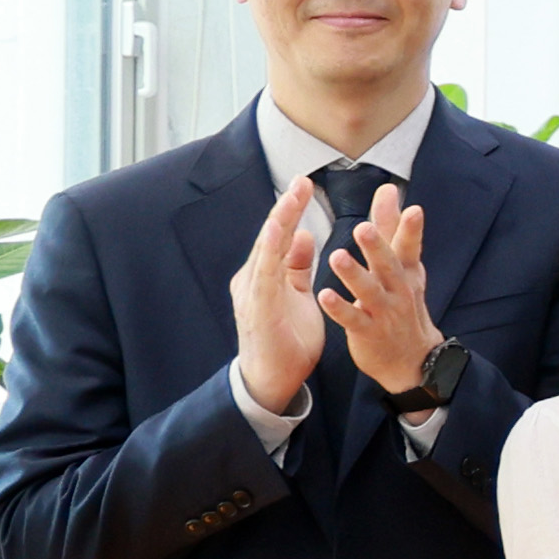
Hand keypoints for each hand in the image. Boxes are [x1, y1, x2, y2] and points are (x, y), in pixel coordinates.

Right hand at [227, 174, 328, 416]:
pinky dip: (270, 252)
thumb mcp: (298, 295)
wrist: (272, 378)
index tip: (305, 185)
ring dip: (279, 222)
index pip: (281, 236)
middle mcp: (255, 278)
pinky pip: (264, 275)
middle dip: (287, 208)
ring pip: (266, 250)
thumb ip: (297, 266)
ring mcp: (253, 292)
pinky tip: (278, 233)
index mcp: (266, 275)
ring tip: (292, 197)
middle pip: (272, 237)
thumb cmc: (285, 337)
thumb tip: (303, 235)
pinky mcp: (257, 308)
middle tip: (302, 180)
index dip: (292, 210)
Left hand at [317, 183, 442, 398]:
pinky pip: (353, 319)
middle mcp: (398, 289)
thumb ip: (391, 228)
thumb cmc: (402, 303)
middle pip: (388, 265)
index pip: (408, 246)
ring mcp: (384, 312)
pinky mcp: (369, 332)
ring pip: (368, 291)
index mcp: (405, 271)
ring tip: (336, 256)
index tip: (413, 209)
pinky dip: (339, 308)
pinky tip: (324, 296)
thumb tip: (389, 189)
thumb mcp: (402, 266)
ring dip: (353, 275)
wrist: (410, 358)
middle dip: (376, 247)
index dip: (411, 229)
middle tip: (363, 228)